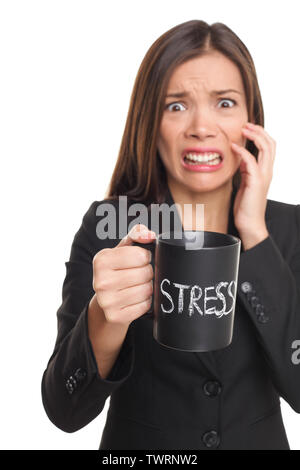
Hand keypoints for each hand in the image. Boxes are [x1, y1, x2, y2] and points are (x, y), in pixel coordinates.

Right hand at [92, 224, 155, 324]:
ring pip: (146, 290)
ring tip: (138, 286)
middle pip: (145, 273)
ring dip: (147, 288)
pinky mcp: (115, 316)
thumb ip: (136, 235)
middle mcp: (100, 280)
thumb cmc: (117, 271)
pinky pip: (144, 306)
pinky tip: (136, 299)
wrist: (106, 302)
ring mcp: (106, 300)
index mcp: (101, 260)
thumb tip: (149, 235)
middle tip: (139, 275)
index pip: (141, 255)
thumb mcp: (122, 250)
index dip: (145, 257)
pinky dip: (145, 302)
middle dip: (148, 273)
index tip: (139, 260)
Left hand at [230, 122, 275, 248]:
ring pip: (266, 148)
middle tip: (246, 124)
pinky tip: (233, 147)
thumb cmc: (245, 206)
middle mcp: (267, 171)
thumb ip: (245, 170)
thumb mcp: (245, 183)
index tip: (248, 128)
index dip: (260, 134)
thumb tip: (239, 159)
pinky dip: (243, 151)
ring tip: (243, 129)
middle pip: (271, 144)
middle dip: (259, 130)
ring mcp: (263, 176)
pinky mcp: (255, 181)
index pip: (269, 147)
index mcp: (265, 171)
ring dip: (254, 136)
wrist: (249, 223)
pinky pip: (251, 161)